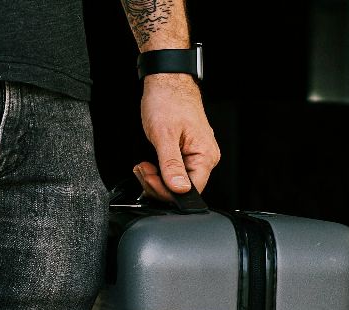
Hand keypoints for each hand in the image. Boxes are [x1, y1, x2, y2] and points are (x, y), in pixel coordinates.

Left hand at [134, 73, 218, 200]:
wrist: (167, 80)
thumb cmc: (167, 100)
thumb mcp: (164, 135)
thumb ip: (171, 165)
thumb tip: (179, 189)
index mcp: (205, 155)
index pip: (191, 190)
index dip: (168, 191)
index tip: (150, 178)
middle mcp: (205, 156)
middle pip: (183, 188)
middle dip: (158, 184)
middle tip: (143, 170)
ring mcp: (197, 154)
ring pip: (176, 180)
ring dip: (156, 178)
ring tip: (143, 166)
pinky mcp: (187, 151)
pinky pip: (175, 170)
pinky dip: (160, 171)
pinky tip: (150, 164)